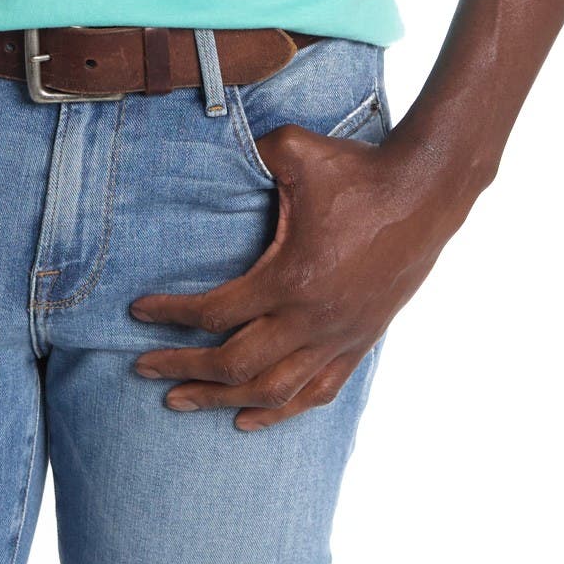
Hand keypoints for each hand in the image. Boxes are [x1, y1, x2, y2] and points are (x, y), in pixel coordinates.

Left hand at [131, 122, 463, 429]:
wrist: (427, 191)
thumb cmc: (359, 170)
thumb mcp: (294, 149)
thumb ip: (247, 152)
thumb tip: (205, 144)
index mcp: (291, 278)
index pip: (216, 313)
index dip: (171, 316)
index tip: (137, 312)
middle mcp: (313, 319)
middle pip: (235, 365)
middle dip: (182, 368)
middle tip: (142, 368)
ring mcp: (339, 337)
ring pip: (273, 390)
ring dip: (221, 400)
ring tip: (179, 400)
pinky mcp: (360, 342)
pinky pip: (317, 392)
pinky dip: (279, 411)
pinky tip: (248, 418)